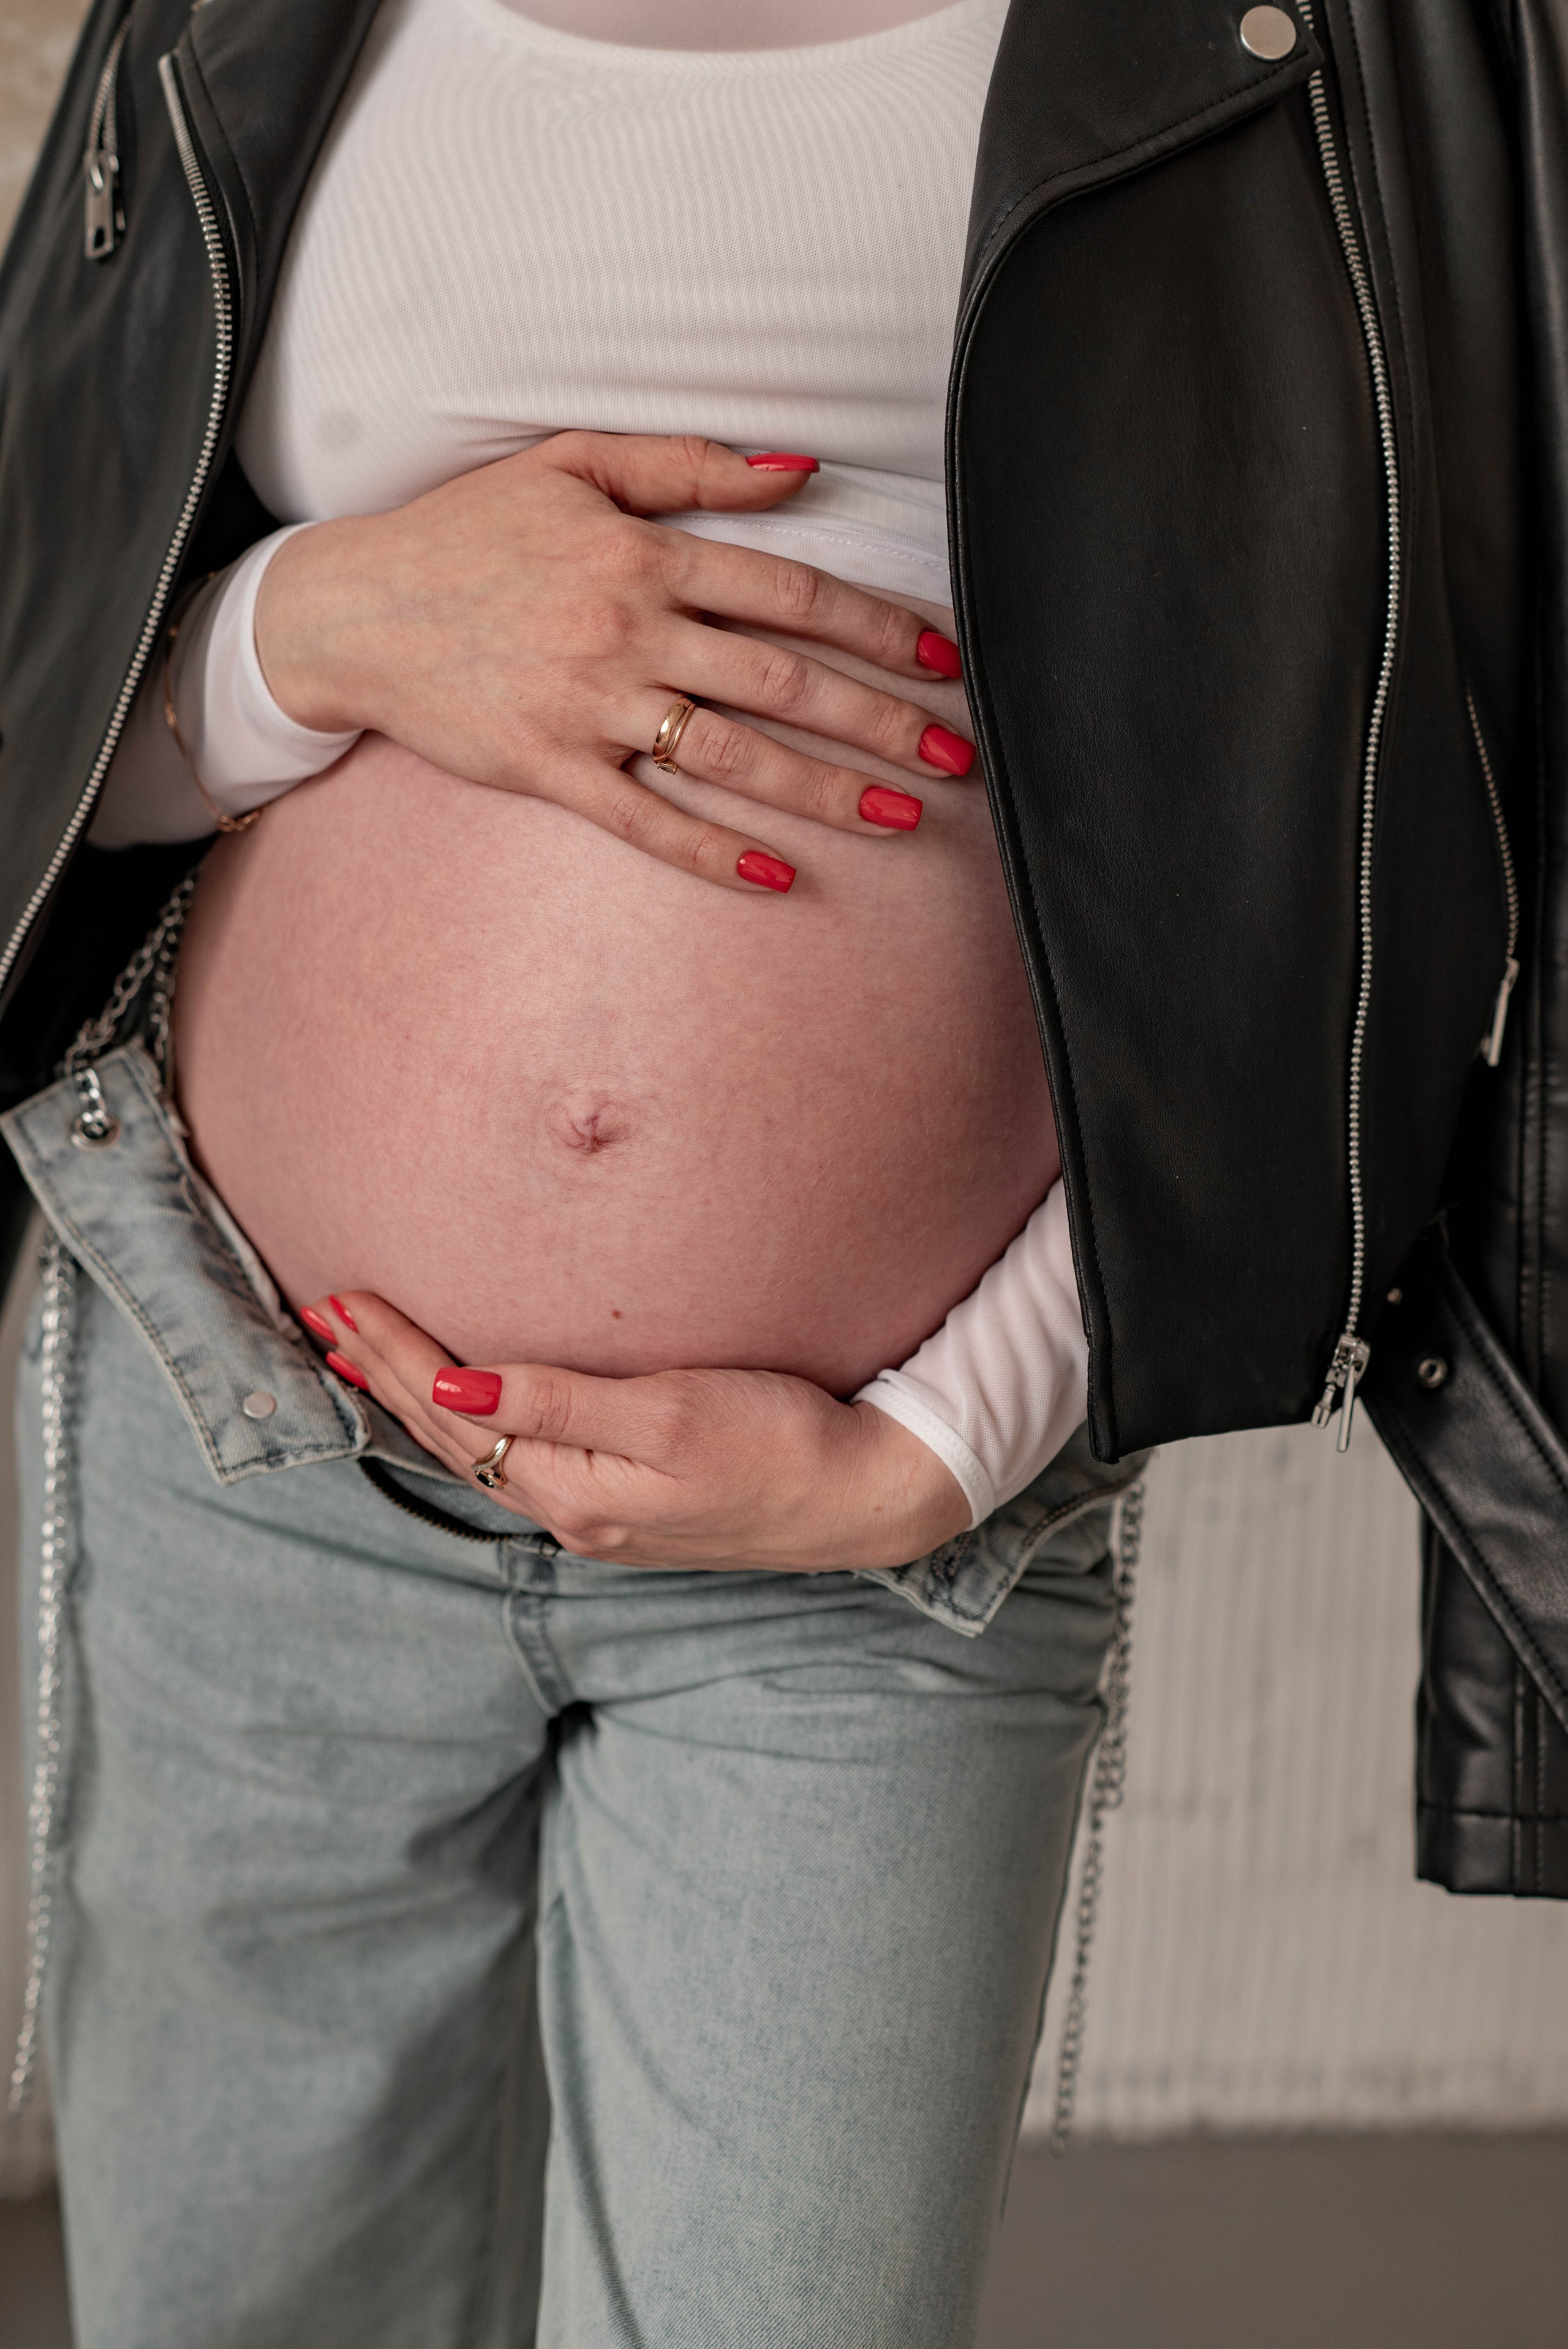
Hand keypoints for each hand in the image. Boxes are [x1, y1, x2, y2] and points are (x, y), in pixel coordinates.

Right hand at [255, 432, 973, 892]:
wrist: (354, 610)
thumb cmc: (467, 532)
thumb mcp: (573, 465)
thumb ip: (689, 467)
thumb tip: (801, 469)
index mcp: (643, 555)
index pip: (790, 593)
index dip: (876, 627)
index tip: (941, 660)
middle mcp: (628, 631)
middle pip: (784, 681)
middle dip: (881, 722)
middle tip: (958, 756)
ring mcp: (590, 707)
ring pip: (733, 757)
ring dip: (826, 791)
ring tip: (904, 819)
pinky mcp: (550, 769)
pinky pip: (646, 821)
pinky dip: (712, 854)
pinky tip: (776, 879)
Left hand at [306, 1291, 970, 1571]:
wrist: (866, 1497)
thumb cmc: (781, 1445)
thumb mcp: (671, 1416)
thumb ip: (563, 1401)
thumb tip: (457, 1382)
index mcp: (574, 1491)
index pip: (454, 1412)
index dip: (395, 1354)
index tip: (343, 1300)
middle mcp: (573, 1511)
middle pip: (452, 1436)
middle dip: (385, 1374)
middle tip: (325, 1318)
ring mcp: (600, 1512)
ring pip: (480, 1449)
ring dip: (418, 1399)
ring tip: (366, 1359)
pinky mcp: (629, 1502)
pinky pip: (519, 1456)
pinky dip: (471, 1419)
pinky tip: (463, 1402)